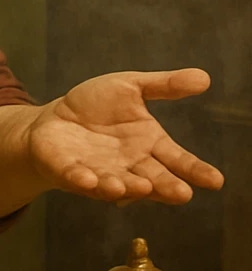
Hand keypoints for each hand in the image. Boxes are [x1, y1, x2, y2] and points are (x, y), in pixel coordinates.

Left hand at [26, 68, 223, 204]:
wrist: (55, 118)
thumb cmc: (97, 106)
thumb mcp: (131, 87)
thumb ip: (164, 86)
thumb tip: (204, 77)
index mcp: (149, 145)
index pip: (178, 160)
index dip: (196, 170)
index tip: (215, 180)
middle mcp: (129, 165)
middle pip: (153, 179)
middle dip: (166, 187)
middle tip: (182, 193)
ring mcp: (101, 172)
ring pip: (118, 183)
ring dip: (128, 187)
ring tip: (141, 187)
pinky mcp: (70, 171)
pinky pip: (78, 177)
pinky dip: (84, 180)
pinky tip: (90, 180)